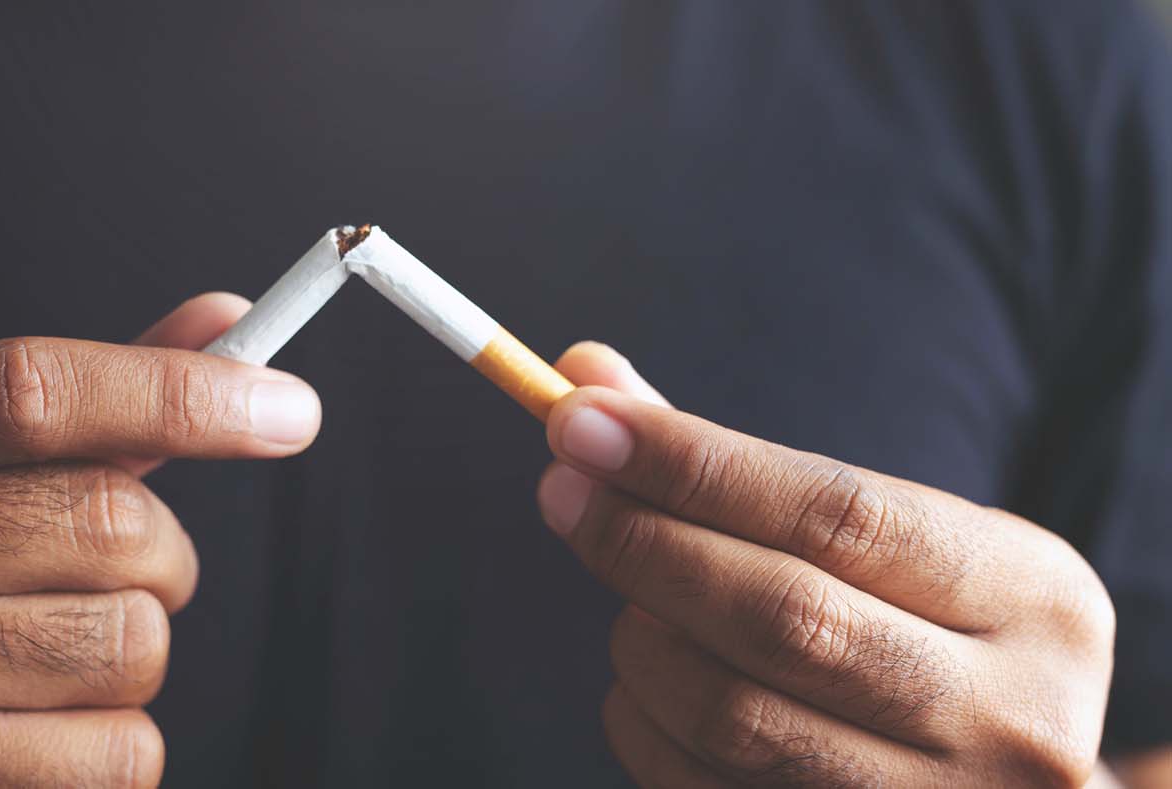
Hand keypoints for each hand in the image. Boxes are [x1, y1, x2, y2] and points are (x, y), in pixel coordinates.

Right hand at [0, 293, 319, 786]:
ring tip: (47, 664)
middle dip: (160, 554)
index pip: (32, 391)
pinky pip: (118, 754)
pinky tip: (29, 738)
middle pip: (112, 524)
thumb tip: (230, 323)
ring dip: (131, 654)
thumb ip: (82, 407)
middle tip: (119, 573)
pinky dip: (112, 747)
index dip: (181, 394)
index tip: (291, 409)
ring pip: (131, 644)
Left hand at [538, 343, 1114, 786]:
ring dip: (642, 642)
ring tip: (631, 602)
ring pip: (734, 716)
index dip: (695, 466)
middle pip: (784, 618)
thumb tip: (585, 385)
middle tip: (563, 494)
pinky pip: (700, 787)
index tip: (582, 423)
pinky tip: (645, 683)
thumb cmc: (920, 632)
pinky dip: (642, 722)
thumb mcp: (884, 540)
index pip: (838, 514)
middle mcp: (1009, 717)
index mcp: (1034, 599)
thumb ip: (738, 466)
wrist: (991, 776)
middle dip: (646, 543)